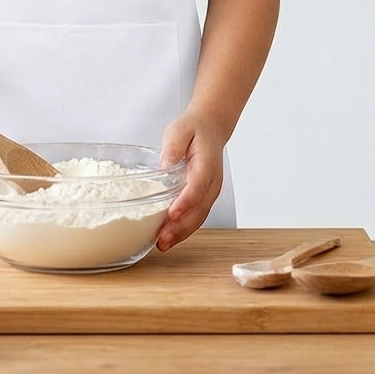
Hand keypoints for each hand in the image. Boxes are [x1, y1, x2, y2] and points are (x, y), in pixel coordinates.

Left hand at [154, 112, 225, 251]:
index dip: (186, 202)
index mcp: (207, 164)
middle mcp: (212, 183)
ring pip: (199, 217)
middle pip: (199, 209)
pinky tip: (168, 237)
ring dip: (181, 233)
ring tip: (162, 244)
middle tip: (162, 239)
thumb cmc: (193, 129)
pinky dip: (183, 229)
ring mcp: (210, 193)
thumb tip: (164, 165)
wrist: (210, 129)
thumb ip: (173, 146)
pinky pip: (196, 216)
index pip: (198, 186)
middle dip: (181, 227)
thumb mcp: (179, 129)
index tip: (172, 213)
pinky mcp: (204, 198)